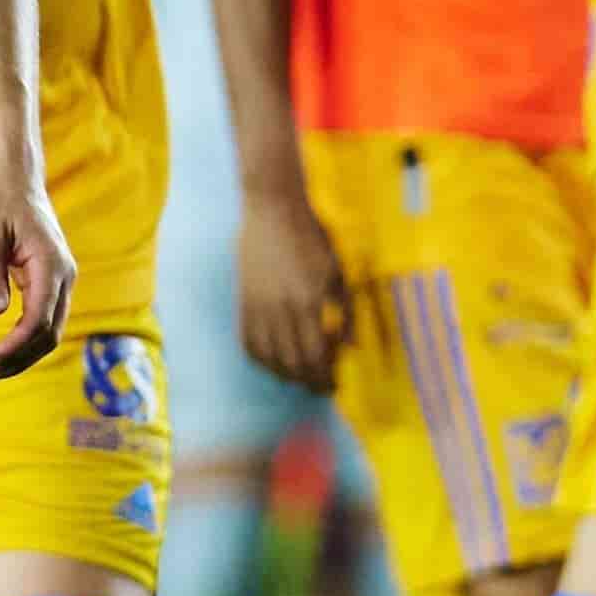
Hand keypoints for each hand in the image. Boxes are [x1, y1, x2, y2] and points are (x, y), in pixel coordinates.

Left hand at [0, 160, 74, 381]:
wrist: (15, 181)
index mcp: (51, 266)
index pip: (39, 319)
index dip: (15, 345)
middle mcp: (63, 276)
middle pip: (49, 333)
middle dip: (19, 358)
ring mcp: (61, 280)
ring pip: (49, 330)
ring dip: (22, 353)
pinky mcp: (51, 281)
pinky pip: (43, 319)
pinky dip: (24, 338)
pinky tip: (2, 350)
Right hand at [234, 181, 347, 393]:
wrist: (272, 209)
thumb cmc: (312, 237)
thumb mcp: (338, 271)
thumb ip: (346, 311)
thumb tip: (352, 346)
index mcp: (307, 301)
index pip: (314, 356)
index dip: (325, 377)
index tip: (335, 384)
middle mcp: (279, 309)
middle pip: (291, 363)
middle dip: (307, 381)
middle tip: (320, 386)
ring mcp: (257, 306)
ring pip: (267, 357)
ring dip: (284, 374)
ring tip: (299, 376)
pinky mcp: (243, 301)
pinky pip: (248, 341)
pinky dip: (261, 358)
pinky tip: (273, 360)